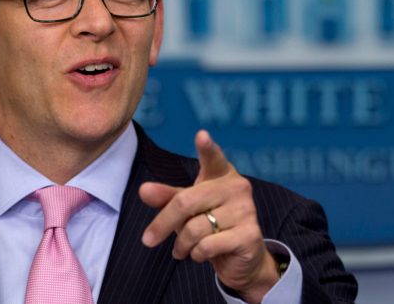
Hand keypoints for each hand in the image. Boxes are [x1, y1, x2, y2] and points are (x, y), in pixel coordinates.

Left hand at [139, 130, 278, 303]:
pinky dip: (197, 254)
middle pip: (186, 202)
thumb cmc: (211, 225)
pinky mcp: (249, 235)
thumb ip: (166, 198)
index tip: (201, 136)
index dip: (207, 148)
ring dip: (182, 245)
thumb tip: (143, 190)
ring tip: (184, 249)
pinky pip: (207, 246)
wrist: (241, 257)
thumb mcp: (186, 209)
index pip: (213, 158)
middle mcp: (237, 187)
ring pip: (195, 228)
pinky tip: (201, 254)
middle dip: (163, 223)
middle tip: (148, 240)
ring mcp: (246, 210)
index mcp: (222, 174)